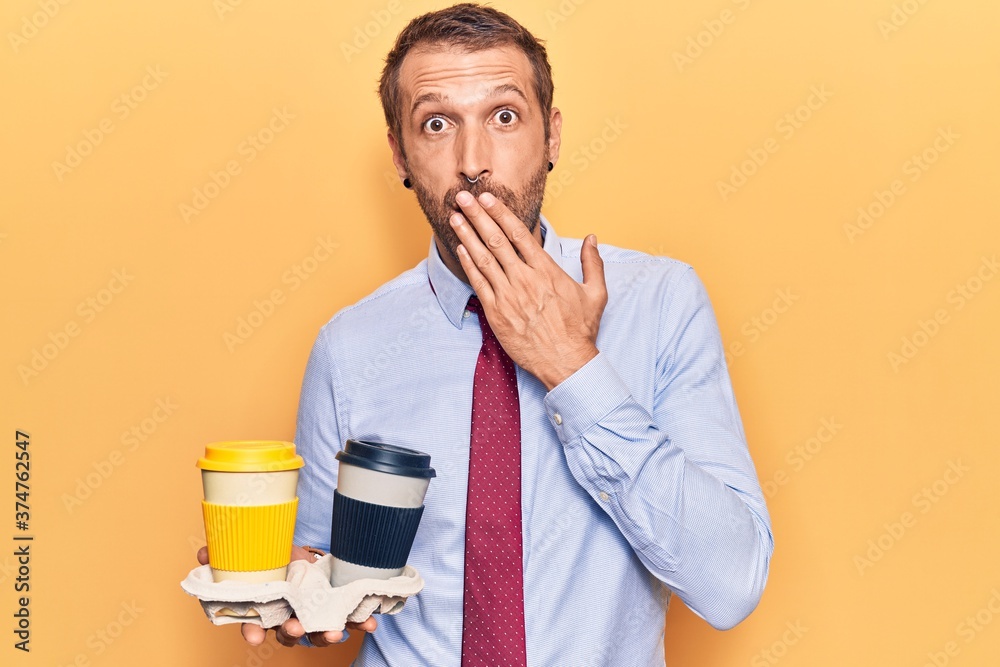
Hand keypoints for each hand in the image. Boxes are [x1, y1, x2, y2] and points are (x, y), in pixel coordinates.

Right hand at [196, 545, 377, 646]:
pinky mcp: (334, 608)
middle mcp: (287, 617)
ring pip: (316, 632)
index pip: (253, 626)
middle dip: (293, 634)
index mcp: (265, 608)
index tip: (253, 637)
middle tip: (297, 629)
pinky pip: (347, 620)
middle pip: (287, 633)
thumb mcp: (251, 553)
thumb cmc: (272, 560)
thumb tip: (205, 554)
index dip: (252, 632)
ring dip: (325, 634)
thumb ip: (227, 555)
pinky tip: (369, 624)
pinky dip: (359, 623)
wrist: (302, 552)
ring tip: (334, 633)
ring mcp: (312, 614)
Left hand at [450, 190, 606, 389]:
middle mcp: (525, 279)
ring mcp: (508, 296)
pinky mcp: (496, 313)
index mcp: (547, 271)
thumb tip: (591, 238)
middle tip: (463, 197)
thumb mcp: (595, 293)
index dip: (501, 213)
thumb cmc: (580, 330)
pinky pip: (478, 283)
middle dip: (477, 216)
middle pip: (496, 240)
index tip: (487, 198)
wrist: (565, 362)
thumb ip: (592, 262)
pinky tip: (460, 248)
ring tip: (455, 217)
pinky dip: (468, 264)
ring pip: (483, 259)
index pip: (519, 234)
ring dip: (467, 235)